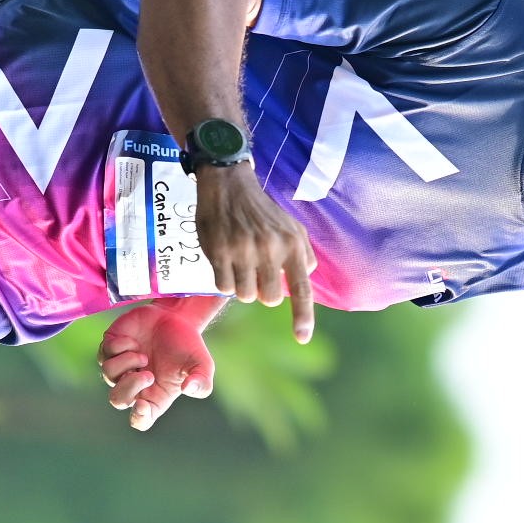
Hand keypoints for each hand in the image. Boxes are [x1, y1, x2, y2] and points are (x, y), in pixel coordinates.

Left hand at [98, 300, 217, 432]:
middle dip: (129, 386)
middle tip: (147, 374)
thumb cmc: (188, 347)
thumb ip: (201, 381)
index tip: (142, 404)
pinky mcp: (110, 347)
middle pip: (117, 400)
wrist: (176, 318)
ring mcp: (119, 367)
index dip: (138, 418)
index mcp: (154, 397)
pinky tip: (135, 341)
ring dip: (128, 362)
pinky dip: (122, 345)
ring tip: (143, 355)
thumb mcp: (203, 365)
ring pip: (108, 373)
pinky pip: (106, 351)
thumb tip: (188, 389)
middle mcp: (133, 386)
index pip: (140, 420)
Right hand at [192, 163, 315, 343]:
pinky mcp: (219, 252)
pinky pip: (223, 287)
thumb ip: (303, 255)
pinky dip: (224, 280)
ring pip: (244, 296)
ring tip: (240, 263)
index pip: (301, 288)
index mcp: (292, 245)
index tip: (302, 338)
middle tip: (256, 270)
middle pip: (268, 298)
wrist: (229, 184)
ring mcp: (243, 251)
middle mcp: (270, 249)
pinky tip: (225, 260)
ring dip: (242, 286)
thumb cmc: (262, 210)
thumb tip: (304, 280)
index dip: (303, 316)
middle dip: (262, 291)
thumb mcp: (292, 227)